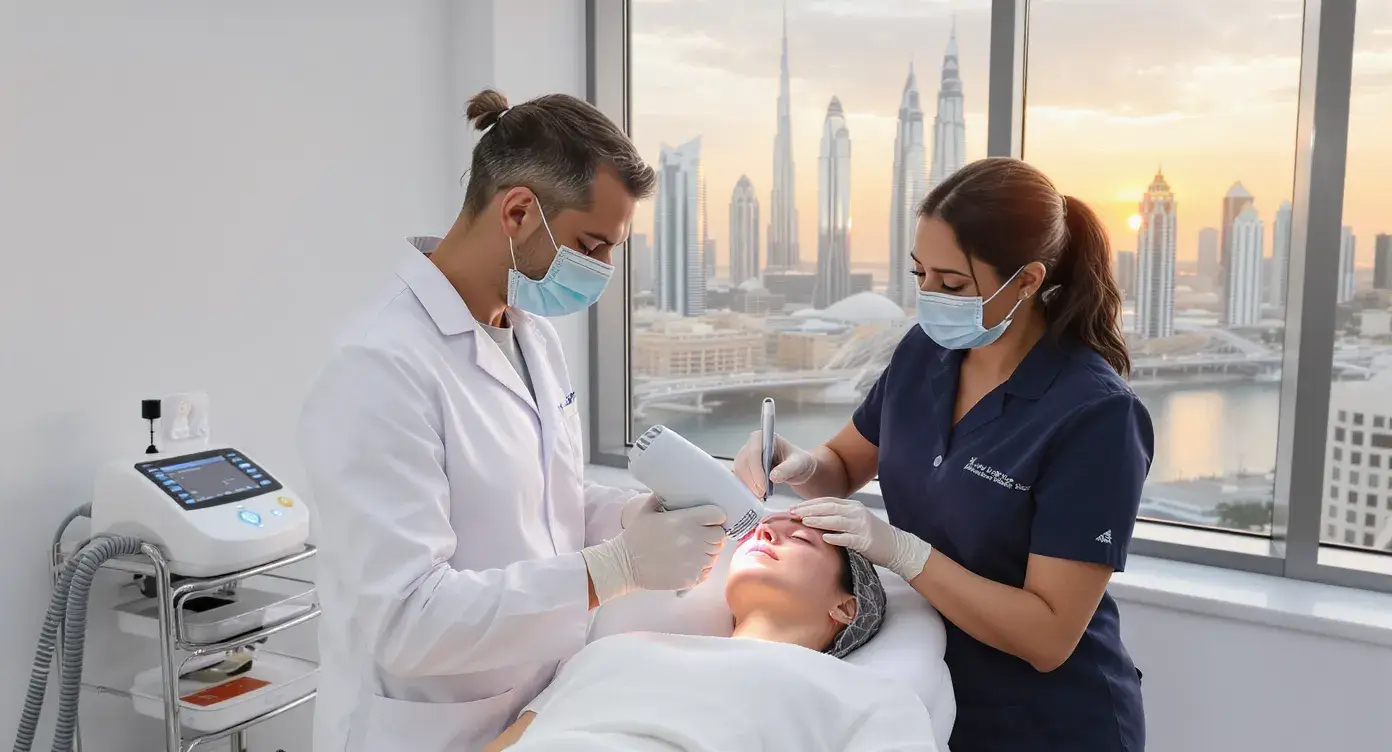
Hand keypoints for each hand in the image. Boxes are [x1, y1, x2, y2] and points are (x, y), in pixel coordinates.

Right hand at [582, 494, 725, 602]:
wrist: (625, 564)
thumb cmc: (636, 536)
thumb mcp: (647, 511)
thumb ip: (661, 498)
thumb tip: (669, 490)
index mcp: (686, 520)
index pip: (718, 515)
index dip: (716, 518)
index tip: (709, 521)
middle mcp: (694, 540)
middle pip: (719, 536)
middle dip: (713, 536)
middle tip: (701, 538)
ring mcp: (694, 560)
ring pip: (714, 555)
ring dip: (707, 553)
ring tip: (692, 552)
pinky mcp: (691, 578)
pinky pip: (706, 571)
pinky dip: (700, 569)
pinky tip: (687, 565)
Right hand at [733, 431, 817, 497]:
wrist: (797, 469)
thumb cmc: (798, 462)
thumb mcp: (798, 465)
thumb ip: (787, 469)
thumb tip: (773, 476)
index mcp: (765, 438)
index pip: (754, 451)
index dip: (757, 469)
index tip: (763, 486)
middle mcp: (753, 444)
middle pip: (744, 461)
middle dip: (752, 480)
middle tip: (762, 493)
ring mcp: (747, 455)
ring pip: (740, 470)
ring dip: (749, 484)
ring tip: (762, 493)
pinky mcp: (744, 466)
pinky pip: (740, 476)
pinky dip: (747, 486)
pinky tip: (758, 491)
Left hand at [791, 497, 932, 580]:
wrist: (895, 546)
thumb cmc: (871, 534)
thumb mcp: (854, 520)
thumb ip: (837, 517)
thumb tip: (811, 519)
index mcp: (852, 506)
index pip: (827, 501)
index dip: (810, 504)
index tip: (794, 508)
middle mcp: (856, 512)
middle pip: (829, 508)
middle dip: (810, 510)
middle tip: (794, 513)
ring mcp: (861, 526)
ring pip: (837, 520)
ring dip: (820, 520)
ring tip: (805, 521)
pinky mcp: (865, 540)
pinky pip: (848, 538)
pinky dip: (836, 537)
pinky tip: (825, 538)